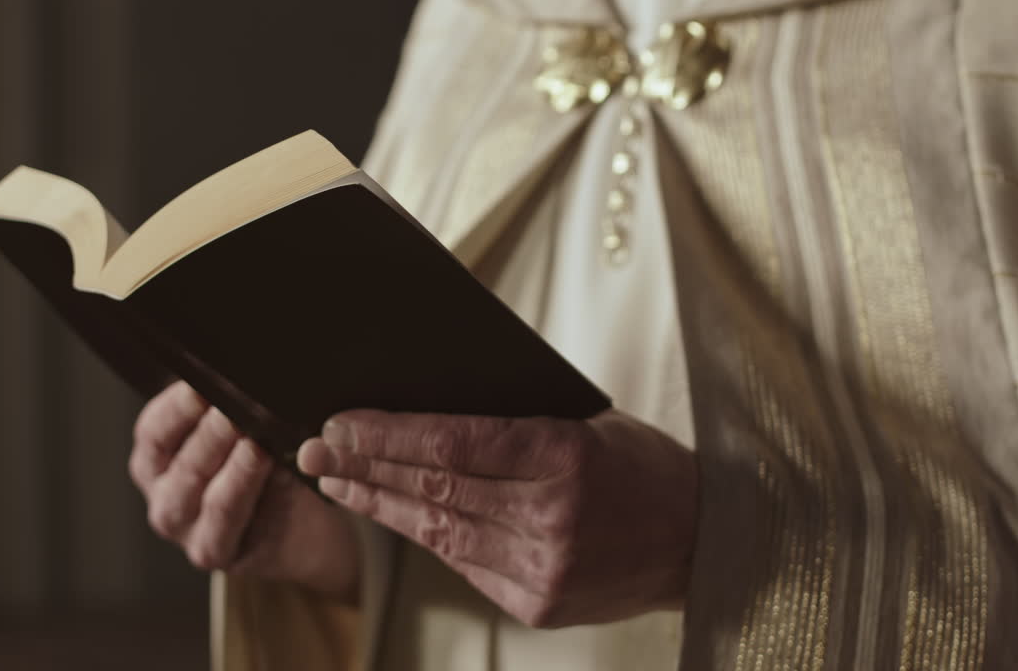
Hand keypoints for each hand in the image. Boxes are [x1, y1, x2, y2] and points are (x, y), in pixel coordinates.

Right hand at [129, 380, 359, 602]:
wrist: (311, 524)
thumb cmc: (274, 467)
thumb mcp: (254, 431)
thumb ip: (239, 409)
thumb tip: (248, 378)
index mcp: (159, 459)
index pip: (155, 429)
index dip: (177, 406)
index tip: (203, 383)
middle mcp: (164, 494)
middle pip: (179, 460)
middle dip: (209, 430)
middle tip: (235, 405)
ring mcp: (185, 529)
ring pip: (196, 490)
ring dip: (226, 459)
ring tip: (252, 436)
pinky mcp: (212, 552)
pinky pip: (224, 519)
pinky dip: (243, 487)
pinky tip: (263, 462)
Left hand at [296, 409, 696, 627]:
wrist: (703, 543)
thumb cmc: (642, 468)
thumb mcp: (586, 423)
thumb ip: (514, 424)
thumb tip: (425, 412)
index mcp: (566, 456)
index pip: (454, 443)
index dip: (388, 434)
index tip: (341, 422)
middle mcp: (552, 517)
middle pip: (435, 487)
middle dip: (366, 467)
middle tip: (314, 450)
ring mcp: (543, 568)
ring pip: (439, 531)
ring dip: (380, 505)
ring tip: (335, 482)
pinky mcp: (537, 604)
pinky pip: (465, 564)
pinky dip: (426, 535)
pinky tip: (392, 514)